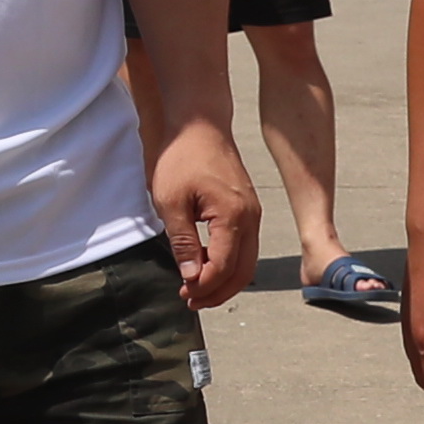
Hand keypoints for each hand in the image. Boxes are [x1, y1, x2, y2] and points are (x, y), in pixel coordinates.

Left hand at [148, 117, 260, 309]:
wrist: (199, 123)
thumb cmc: (182, 157)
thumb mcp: (171, 202)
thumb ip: (183, 242)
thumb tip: (191, 276)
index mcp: (234, 216)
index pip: (224, 267)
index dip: (204, 287)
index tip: (183, 294)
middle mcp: (251, 218)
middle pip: (243, 271)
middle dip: (218, 291)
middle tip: (191, 300)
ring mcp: (253, 212)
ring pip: (247, 261)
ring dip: (224, 280)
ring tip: (196, 288)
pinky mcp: (248, 208)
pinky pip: (244, 246)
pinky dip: (228, 262)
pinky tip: (204, 263)